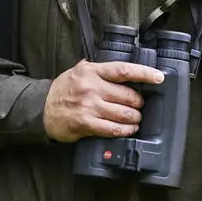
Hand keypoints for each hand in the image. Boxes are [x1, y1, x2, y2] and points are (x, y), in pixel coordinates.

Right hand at [43, 59, 163, 142]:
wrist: (42, 109)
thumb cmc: (63, 90)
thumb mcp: (78, 71)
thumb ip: (99, 70)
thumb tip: (123, 71)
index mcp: (92, 71)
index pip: (124, 70)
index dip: (144, 74)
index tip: (159, 77)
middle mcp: (92, 87)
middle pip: (128, 96)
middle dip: (139, 103)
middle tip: (139, 106)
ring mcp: (89, 106)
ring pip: (124, 114)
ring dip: (135, 119)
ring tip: (136, 119)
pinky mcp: (86, 123)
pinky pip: (113, 129)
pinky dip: (125, 130)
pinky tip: (128, 130)